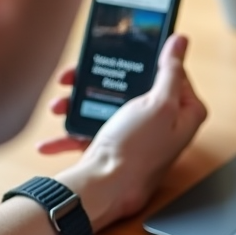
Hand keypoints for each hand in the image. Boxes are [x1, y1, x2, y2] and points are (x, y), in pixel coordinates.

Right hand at [41, 34, 207, 230]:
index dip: (150, 62)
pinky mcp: (116, 150)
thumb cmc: (137, 152)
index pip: (173, 73)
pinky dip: (70, 134)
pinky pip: (92, 133)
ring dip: (78, 106)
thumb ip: (170, 71)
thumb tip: (180, 41)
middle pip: (134, 88)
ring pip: (108, 108)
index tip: (126, 52)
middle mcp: (165, 124)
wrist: (105, 192)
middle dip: (101, 82)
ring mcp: (139, 137)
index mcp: (185, 112)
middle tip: (75, 78)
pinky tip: (50, 138)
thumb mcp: (158, 103)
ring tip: (59, 107)